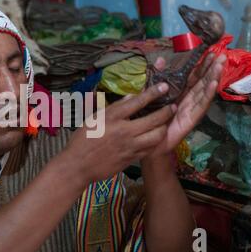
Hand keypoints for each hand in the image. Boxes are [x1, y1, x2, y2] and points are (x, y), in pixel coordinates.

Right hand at [62, 83, 176, 184]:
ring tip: (165, 123)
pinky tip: (155, 137)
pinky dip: (155, 142)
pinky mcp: (131, 159)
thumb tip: (131, 98)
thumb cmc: (83, 140)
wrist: (78, 165)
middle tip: (172, 107)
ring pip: (157, 136)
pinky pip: (150, 149)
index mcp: (112, 118)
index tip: (164, 86)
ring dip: (163, 128)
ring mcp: (129, 146)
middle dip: (166, 112)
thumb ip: (114, 108)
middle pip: (154, 120)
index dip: (153, 93)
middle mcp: (124, 131)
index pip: (137, 102)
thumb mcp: (94, 118)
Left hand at [149, 53, 226, 156]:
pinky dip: (208, 94)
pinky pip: (201, 105)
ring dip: (213, 77)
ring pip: (204, 91)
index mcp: (179, 93)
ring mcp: (191, 109)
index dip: (202, 65)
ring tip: (220, 65)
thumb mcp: (150, 95)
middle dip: (212, 68)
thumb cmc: (150, 119)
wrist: (147, 142)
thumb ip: (156, 78)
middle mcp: (188, 100)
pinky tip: (214, 84)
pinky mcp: (191, 118)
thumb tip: (161, 59)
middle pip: (202, 81)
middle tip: (221, 55)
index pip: (193, 76)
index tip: (210, 52)